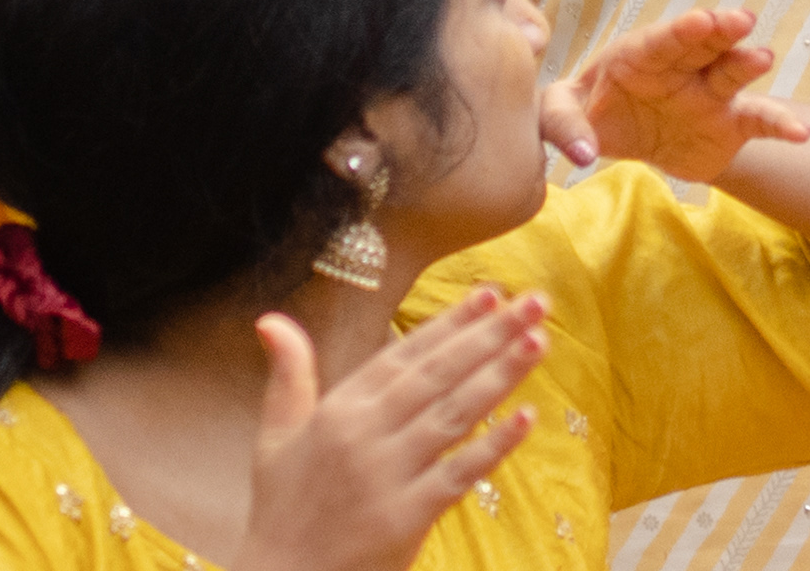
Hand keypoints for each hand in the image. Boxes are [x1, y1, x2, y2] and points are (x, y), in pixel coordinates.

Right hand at [243, 290, 544, 570]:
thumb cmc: (281, 511)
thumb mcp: (274, 438)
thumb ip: (287, 376)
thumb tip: (271, 320)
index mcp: (337, 411)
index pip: (405, 354)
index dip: (451, 323)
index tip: (491, 294)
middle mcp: (364, 435)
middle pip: (438, 375)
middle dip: (490, 334)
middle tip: (535, 303)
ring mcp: (387, 475)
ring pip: (454, 414)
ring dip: (500, 375)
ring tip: (538, 341)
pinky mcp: (407, 516)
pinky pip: (459, 473)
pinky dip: (494, 445)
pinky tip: (527, 417)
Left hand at [539, 7, 809, 182]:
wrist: (631, 140)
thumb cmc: (592, 114)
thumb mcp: (564, 114)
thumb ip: (563, 123)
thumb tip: (581, 154)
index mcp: (639, 54)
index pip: (660, 40)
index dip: (679, 31)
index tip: (699, 21)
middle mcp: (680, 66)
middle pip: (703, 44)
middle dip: (720, 30)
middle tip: (740, 19)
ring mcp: (709, 92)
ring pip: (732, 71)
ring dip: (747, 62)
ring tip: (764, 57)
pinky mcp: (730, 123)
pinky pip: (758, 120)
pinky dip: (781, 124)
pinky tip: (802, 134)